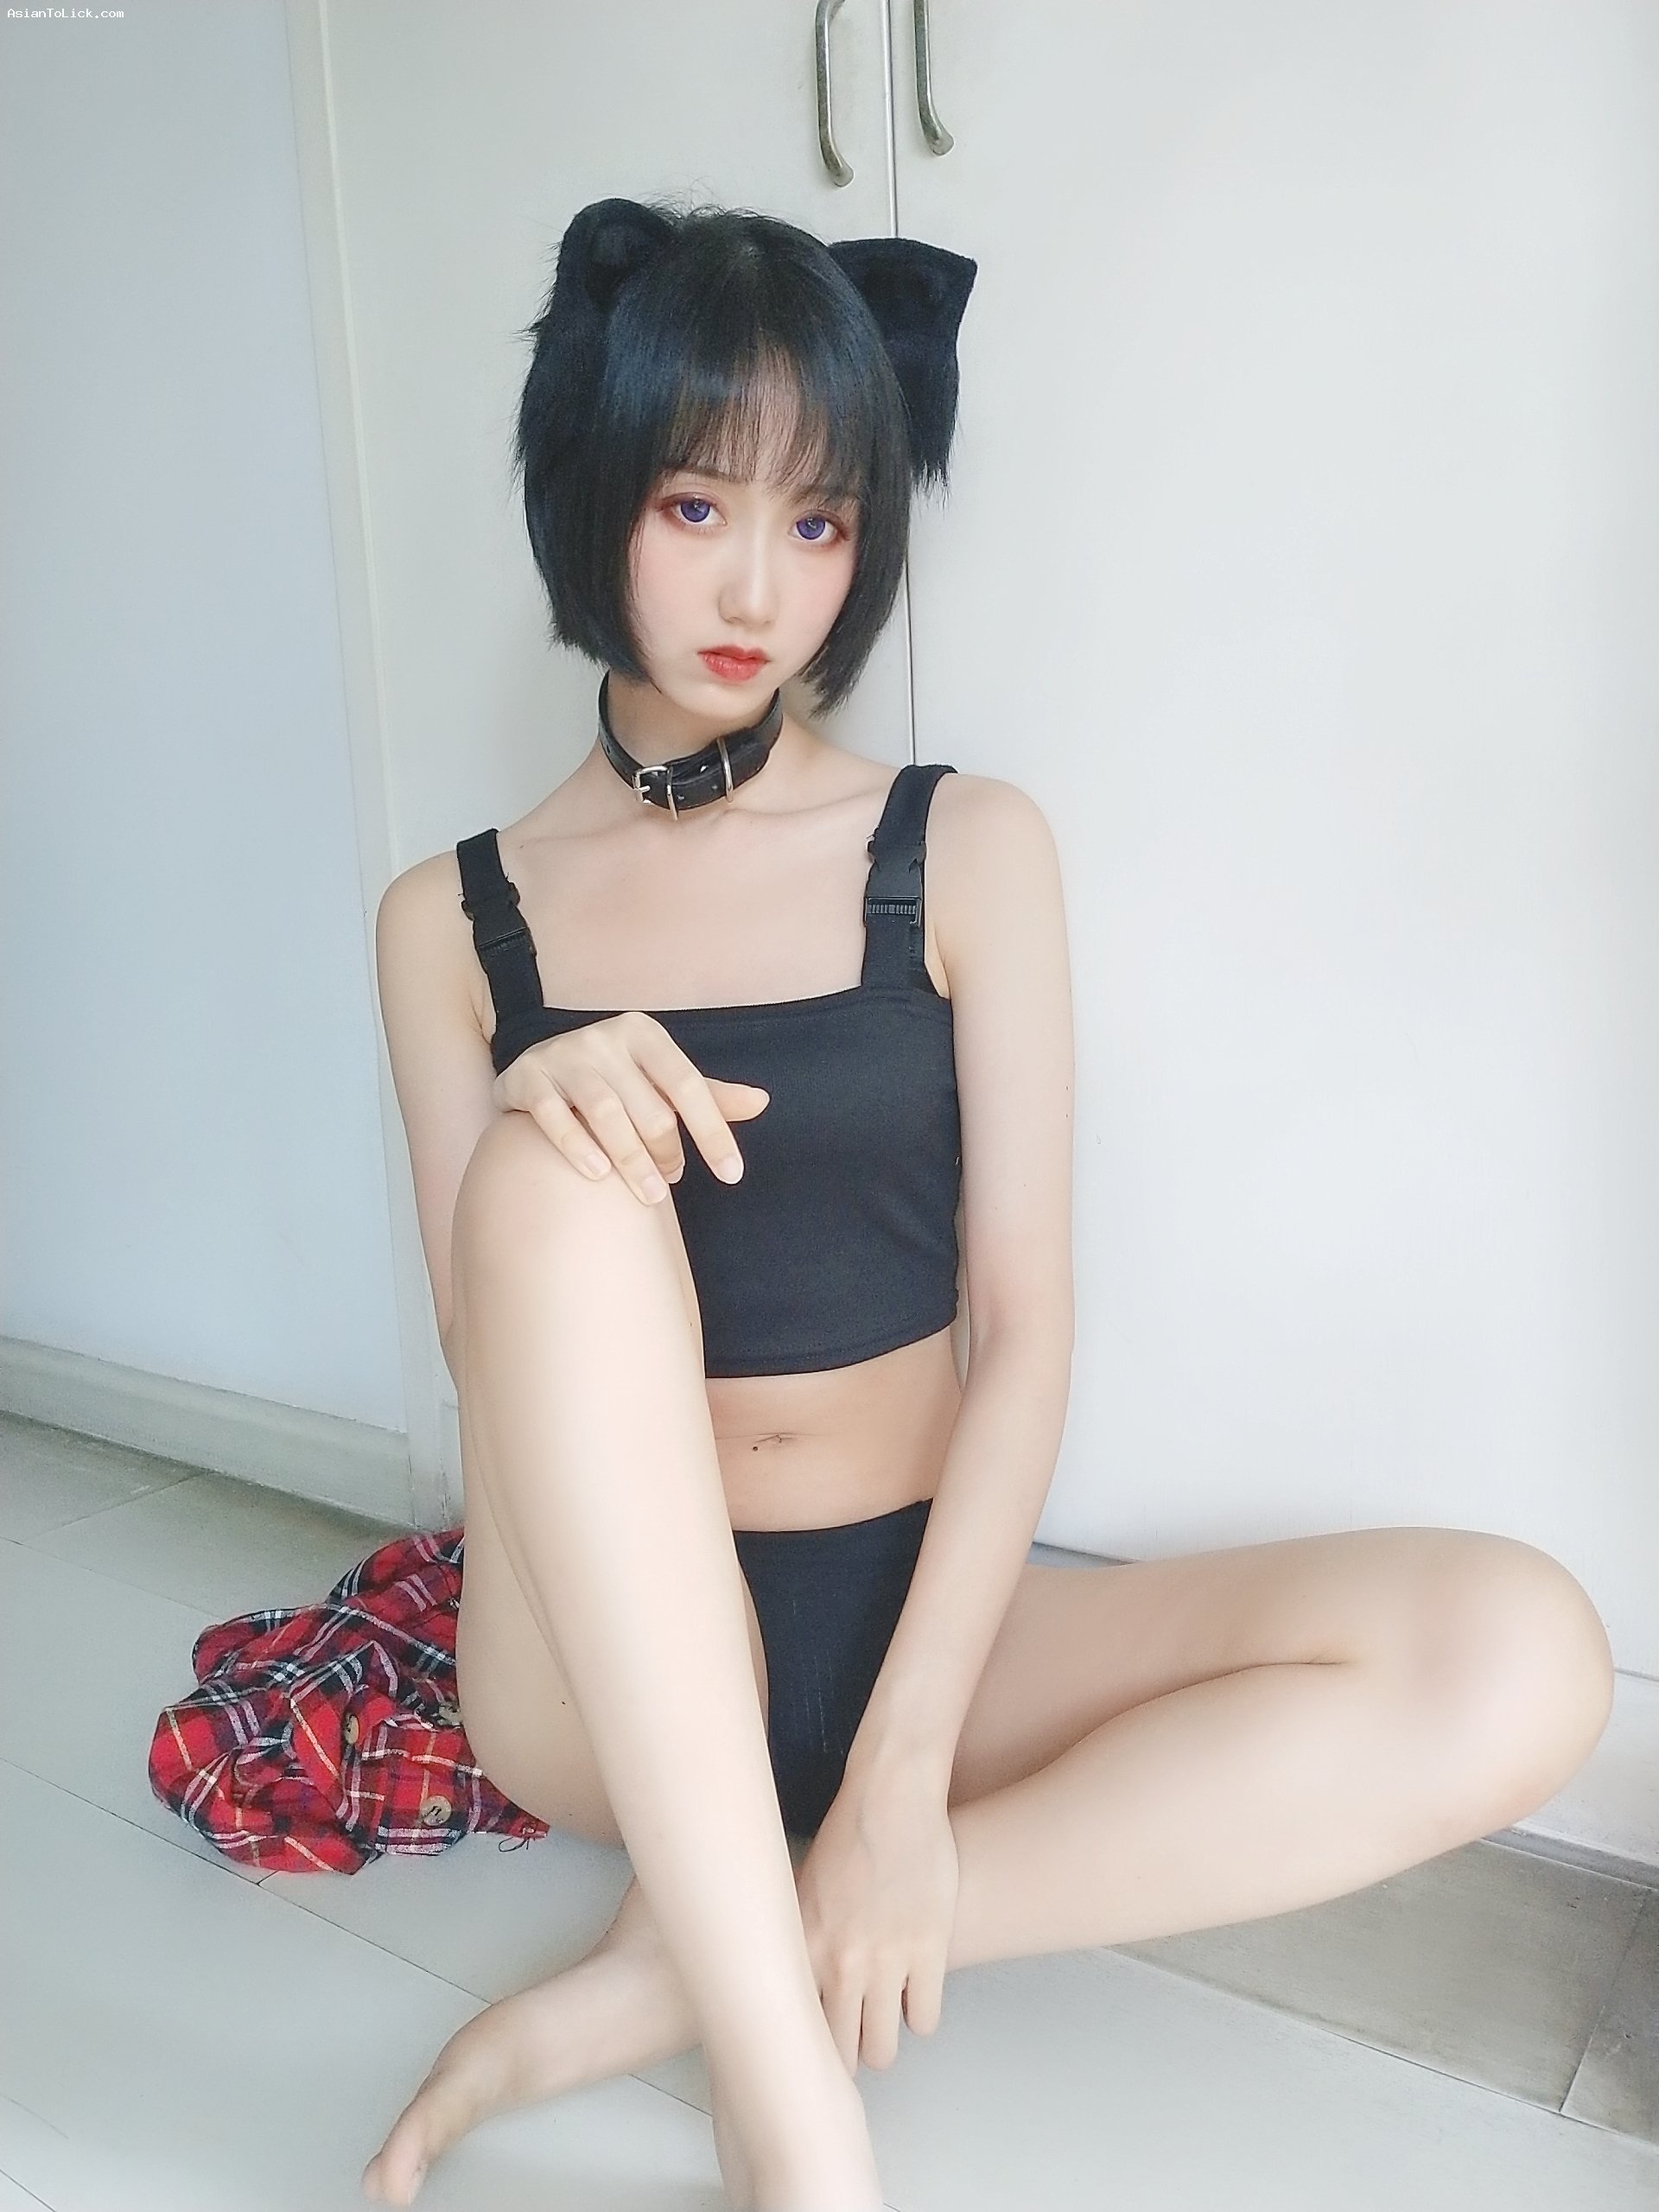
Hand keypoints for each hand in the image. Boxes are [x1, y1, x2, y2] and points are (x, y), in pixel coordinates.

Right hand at [493, 1010, 767, 1202]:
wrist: (539, 1075)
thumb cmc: (615, 1083)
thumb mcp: (659, 1083)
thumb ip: (708, 1096)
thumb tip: (762, 1102)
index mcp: (643, 1033)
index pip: (688, 1085)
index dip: (713, 1132)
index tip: (732, 1176)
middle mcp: (603, 1037)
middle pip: (649, 1106)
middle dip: (667, 1153)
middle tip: (670, 1182)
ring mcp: (562, 1054)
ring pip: (605, 1113)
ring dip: (632, 1161)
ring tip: (650, 1195)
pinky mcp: (526, 1076)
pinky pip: (554, 1115)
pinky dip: (578, 1146)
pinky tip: (598, 1176)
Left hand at [795, 1759, 958, 2073]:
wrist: (892, 1796)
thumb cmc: (844, 1837)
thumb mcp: (799, 1888)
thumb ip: (794, 1940)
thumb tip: (777, 1977)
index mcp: (801, 1948)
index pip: (794, 2030)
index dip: (802, 2047)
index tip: (805, 2049)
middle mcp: (840, 1963)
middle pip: (839, 2054)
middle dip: (844, 2053)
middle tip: (848, 2037)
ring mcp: (887, 1961)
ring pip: (883, 2049)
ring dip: (882, 2039)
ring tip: (881, 2019)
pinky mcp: (930, 1951)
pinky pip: (925, 2020)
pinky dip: (919, 2013)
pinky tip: (912, 1991)